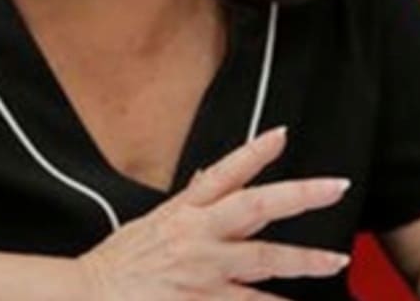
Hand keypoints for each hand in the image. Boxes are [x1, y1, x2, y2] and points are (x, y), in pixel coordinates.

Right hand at [74, 127, 351, 298]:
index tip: (283, 134)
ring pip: (264, 261)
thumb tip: (211, 172)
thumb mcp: (150, 223)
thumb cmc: (117, 265)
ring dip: (304, 261)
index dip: (254, 152)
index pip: (223, 173)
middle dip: (301, 196)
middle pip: (257, 208)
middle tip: (338, 187)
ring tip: (335, 262)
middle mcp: (196, 235)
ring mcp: (200, 271)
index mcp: (183, 212)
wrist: (81, 296)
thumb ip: (189, 200)